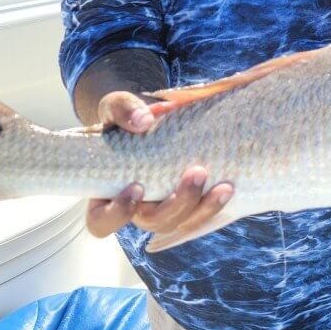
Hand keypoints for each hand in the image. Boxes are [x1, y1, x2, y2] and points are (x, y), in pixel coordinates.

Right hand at [85, 91, 232, 237]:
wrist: (150, 117)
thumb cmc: (124, 116)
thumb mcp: (116, 106)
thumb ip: (123, 110)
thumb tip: (144, 120)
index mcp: (106, 192)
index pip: (101, 221)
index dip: (117, 213)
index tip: (136, 187)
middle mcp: (135, 207)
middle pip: (153, 223)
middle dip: (178, 204)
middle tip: (196, 173)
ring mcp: (162, 207)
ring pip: (182, 223)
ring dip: (204, 208)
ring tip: (224, 186)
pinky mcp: (186, 202)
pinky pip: (200, 215)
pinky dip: (215, 205)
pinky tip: (228, 187)